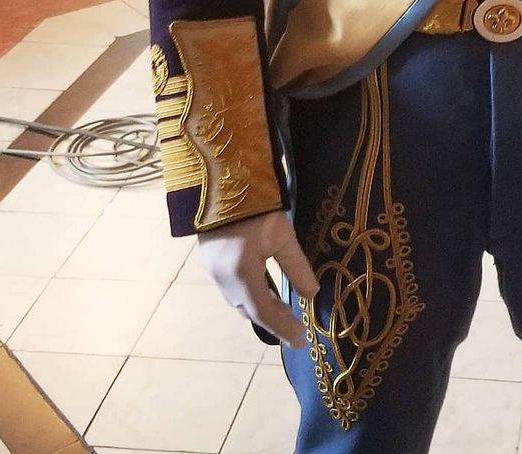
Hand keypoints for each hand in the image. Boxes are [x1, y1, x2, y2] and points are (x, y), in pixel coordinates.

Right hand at [197, 209, 318, 346]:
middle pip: (249, 309)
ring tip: (282, 309)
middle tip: (294, 325)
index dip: (282, 328)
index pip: (264, 313)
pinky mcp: (210, 259)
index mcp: (242, 275)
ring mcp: (213, 270)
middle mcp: (223, 279)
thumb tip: (312, 295)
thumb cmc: (256, 207)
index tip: (299, 341)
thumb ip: (296, 267)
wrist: (222, 180)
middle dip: (272, 320)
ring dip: (259, 307)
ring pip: (238, 299)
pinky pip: (231, 287)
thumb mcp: (282, 236)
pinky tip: (262, 289)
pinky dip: (248, 294)